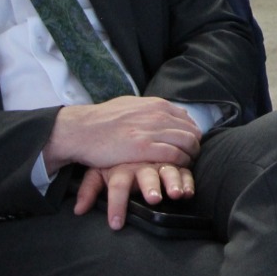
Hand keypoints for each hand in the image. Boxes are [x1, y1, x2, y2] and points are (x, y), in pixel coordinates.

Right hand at [43, 97, 200, 175]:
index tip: (188, 147)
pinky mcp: (144, 148)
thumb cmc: (103, 120)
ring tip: (184, 167)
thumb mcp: (131, 105)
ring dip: (190, 157)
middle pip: (192, 132)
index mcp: (157, 105)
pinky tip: (175, 170)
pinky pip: (174, 156)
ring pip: (187, 144)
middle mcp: (158, 115)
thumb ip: (150, 109)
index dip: (191, 135)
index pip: (188, 120)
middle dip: (194, 148)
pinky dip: (180, 164)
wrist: (81, 129)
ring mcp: (153, 130)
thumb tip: (166, 111)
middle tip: (190, 159)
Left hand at [74, 161, 194, 229]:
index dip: (116, 205)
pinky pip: (184, 169)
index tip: (116, 224)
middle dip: (150, 187)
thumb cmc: (114, 159)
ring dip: (173, 182)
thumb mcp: (97, 171)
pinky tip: (189, 191)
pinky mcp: (175, 161)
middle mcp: (142, 163)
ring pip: (168, 170)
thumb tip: (78, 210)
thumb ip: (89, 189)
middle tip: (154, 199)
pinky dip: (187, 180)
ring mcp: (160, 161)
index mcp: (121, 167)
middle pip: (146, 175)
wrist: (128, 131)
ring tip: (177, 195)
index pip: (117, 186)